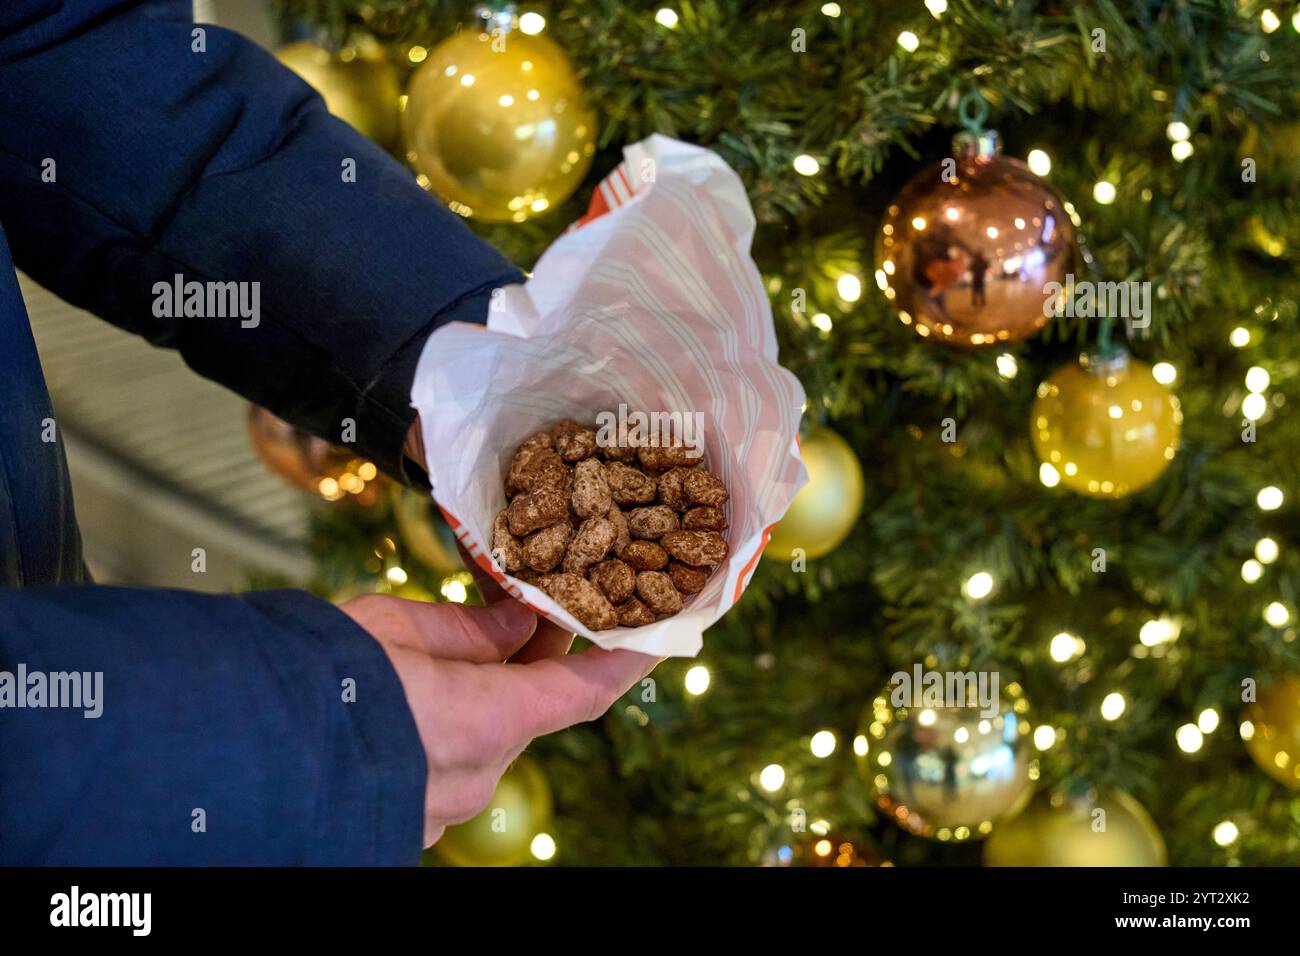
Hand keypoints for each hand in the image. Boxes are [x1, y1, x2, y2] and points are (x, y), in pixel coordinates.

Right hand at [340, 592, 657, 846]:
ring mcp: (438, 806)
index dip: (626, 660)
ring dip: (481, 690)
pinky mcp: (403, 816)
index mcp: (485, 723)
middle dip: (532, 659)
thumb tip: (523, 622)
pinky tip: (411, 689)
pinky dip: (445, 722)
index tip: (661, 634)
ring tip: (452, 637)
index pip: (582, 692)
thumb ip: (472, 630)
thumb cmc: (310, 675)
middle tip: (530, 601)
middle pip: (526, 710)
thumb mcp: (396, 627)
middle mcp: (474, 776)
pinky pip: (442, 761)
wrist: (224, 746)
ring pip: (480, 736)